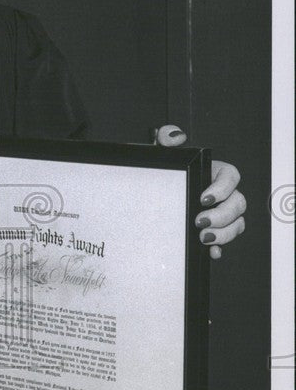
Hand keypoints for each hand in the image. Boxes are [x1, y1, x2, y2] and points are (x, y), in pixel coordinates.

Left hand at [155, 124, 245, 258]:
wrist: (151, 195)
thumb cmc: (164, 172)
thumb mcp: (163, 154)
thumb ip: (167, 138)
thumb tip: (176, 136)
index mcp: (215, 173)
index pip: (231, 177)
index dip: (222, 189)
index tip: (203, 199)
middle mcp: (224, 194)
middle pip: (238, 204)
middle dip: (222, 216)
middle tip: (199, 222)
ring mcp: (221, 214)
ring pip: (237, 224)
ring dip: (224, 234)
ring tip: (202, 238)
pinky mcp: (213, 230)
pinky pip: (225, 240)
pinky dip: (219, 247)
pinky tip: (211, 253)